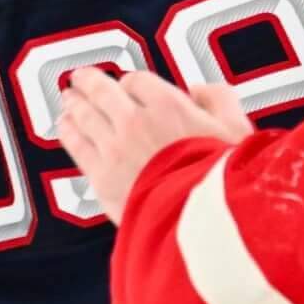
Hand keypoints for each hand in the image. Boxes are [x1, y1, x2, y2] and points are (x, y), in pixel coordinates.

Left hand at [60, 69, 254, 223]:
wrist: (203, 225)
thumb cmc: (226, 179)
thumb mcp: (239, 129)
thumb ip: (219, 99)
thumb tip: (199, 89)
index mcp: (168, 105)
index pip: (137, 81)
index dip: (132, 83)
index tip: (129, 87)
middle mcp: (135, 122)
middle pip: (103, 93)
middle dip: (90, 83)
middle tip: (81, 79)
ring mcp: (113, 149)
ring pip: (85, 116)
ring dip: (74, 104)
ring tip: (68, 100)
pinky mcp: (101, 178)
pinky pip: (76, 145)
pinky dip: (67, 131)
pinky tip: (63, 126)